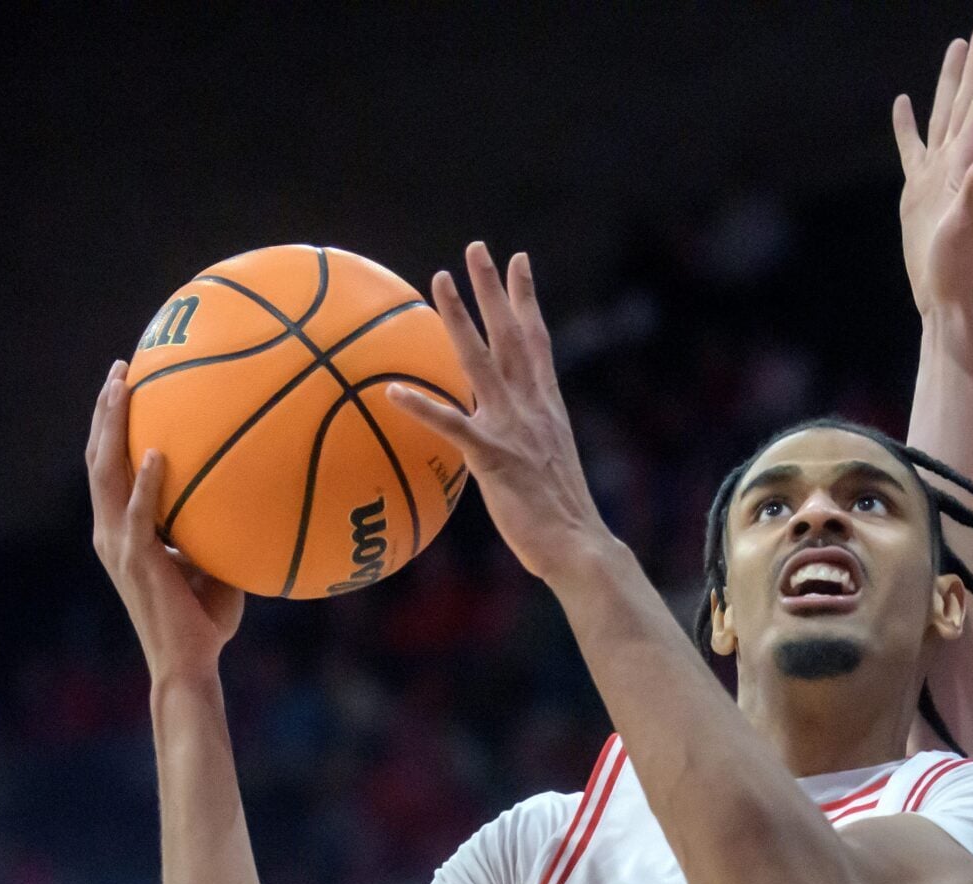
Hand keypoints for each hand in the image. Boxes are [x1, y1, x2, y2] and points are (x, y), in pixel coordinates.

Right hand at [85, 360, 243, 681]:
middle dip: (106, 411)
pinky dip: (147, 482)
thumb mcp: (212, 567)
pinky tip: (160, 454)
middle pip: (99, 457)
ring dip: (112, 429)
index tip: (126, 388)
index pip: (111, 468)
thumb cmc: (203, 621)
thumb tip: (254, 500)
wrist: (186, 663)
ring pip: (105, 474)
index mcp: (123, 530)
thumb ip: (218, 532)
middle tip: (121, 369)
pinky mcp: (136, 560)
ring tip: (122, 389)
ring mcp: (119, 544)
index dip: (113, 428)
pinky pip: (140, 513)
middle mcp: (110, 531)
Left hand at [387, 244, 616, 584]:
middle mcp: (533, 407)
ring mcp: (514, 429)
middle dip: (494, 289)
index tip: (518, 261)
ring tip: (438, 281)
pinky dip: (423, 408)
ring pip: (481, 363)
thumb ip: (522, 440)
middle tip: (478, 247)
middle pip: (511, 335)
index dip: (526, 299)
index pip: (536, 340)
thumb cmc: (560, 519)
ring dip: (459, 319)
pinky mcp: (495, 459)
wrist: (580, 547)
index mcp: (546, 406)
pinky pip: (453, 427)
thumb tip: (497, 435)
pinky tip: (392, 391)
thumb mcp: (544, 468)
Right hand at [895, 16, 972, 332]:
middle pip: (969, 98)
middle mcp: (957, 163)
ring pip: (944, 114)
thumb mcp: (968, 225)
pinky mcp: (918, 193)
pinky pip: (912, 147)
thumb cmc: (959, 269)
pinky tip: (903, 104)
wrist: (947, 301)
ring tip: (958, 45)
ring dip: (952, 80)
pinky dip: (907, 125)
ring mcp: (936, 176)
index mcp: (969, 163)